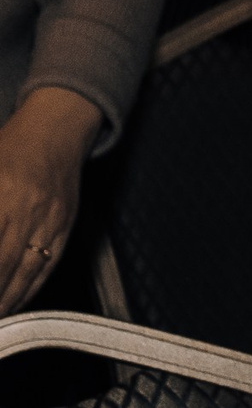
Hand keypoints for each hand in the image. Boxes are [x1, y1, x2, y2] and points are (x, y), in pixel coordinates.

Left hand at [0, 87, 100, 313]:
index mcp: (3, 194)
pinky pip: (49, 263)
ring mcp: (51, 218)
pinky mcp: (66, 223)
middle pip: (3, 264)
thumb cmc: (12, 148)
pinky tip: (17, 301)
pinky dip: (32, 287)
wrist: (57, 130)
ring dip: (6, 300)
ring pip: (27, 270)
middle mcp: (28, 209)